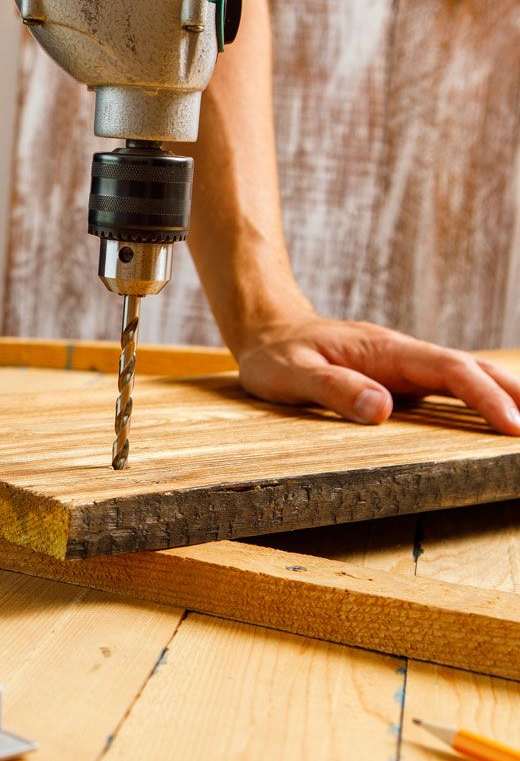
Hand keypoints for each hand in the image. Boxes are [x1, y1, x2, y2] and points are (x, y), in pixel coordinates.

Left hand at [235, 314, 519, 434]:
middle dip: (514, 394)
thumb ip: (333, 388)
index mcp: (384, 351)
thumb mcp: (292, 374)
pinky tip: (495, 420)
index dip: (484, 397)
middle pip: (472, 368)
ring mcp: (403, 366)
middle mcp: (402, 355)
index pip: (448, 370)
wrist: (266, 333)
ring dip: (504, 395)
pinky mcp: (398, 379)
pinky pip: (446, 389)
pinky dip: (478, 400)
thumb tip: (382, 410)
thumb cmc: (275, 355)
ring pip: (465, 376)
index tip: (513, 427)